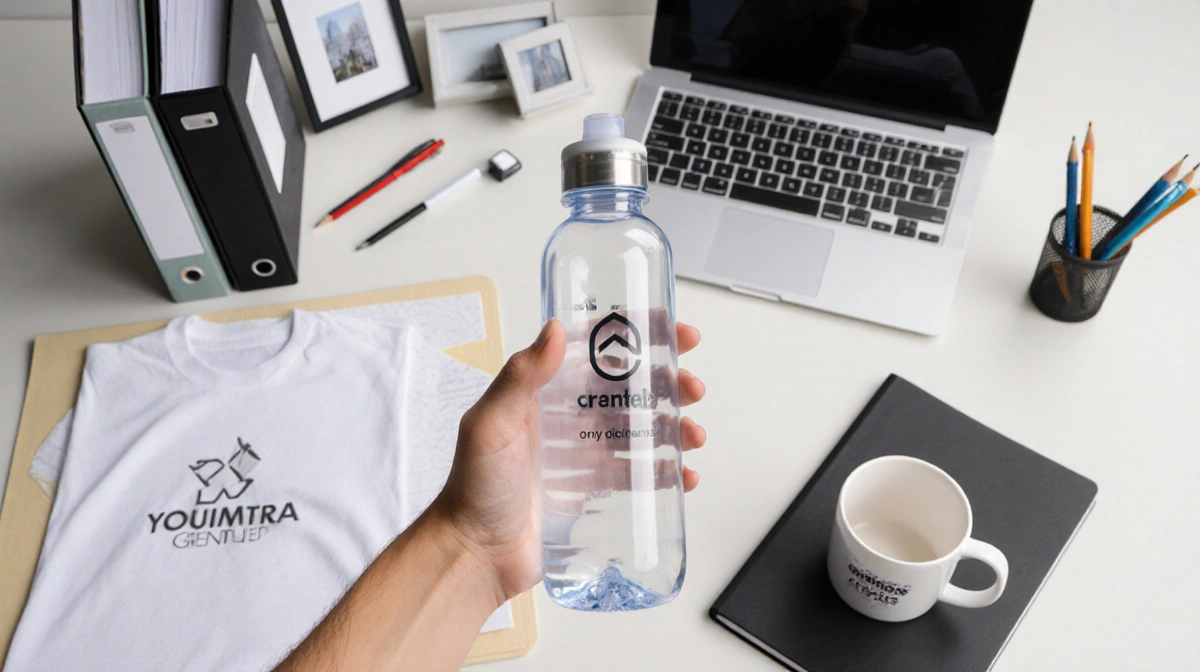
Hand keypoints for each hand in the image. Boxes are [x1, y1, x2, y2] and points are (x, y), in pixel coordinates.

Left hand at [432, 318, 705, 605]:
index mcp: (543, 392)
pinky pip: (636, 474)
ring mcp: (581, 454)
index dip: (636, 336)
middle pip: (628, 389)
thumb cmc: (472, 488)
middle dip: (668, 384)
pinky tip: (683, 475)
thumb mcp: (491, 424)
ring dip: (673, 427)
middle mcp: (565, 418)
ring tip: (693, 435)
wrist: (475, 554)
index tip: (669, 330)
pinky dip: (665, 472)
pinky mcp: (591, 490)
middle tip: (692, 388)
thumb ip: (520, 376)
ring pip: (639, 429)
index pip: (596, 351)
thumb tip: (554, 329)